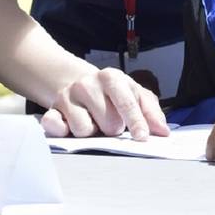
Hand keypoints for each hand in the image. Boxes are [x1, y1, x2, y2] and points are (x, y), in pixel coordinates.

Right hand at [40, 67, 170, 140]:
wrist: (78, 82)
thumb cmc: (111, 93)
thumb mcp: (134, 93)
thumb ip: (151, 111)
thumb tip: (162, 131)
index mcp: (111, 77)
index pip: (126, 101)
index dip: (135, 120)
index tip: (142, 136)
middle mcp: (87, 84)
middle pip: (108, 122)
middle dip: (113, 128)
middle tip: (111, 122)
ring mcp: (68, 97)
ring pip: (84, 130)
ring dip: (91, 132)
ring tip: (93, 122)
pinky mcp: (52, 110)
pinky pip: (53, 125)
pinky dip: (61, 130)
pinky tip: (68, 126)